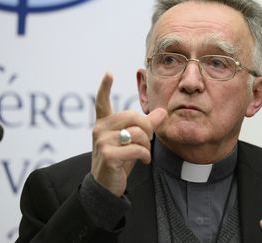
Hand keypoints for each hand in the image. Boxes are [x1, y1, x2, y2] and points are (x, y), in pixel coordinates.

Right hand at [91, 73, 166, 196]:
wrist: (106, 186)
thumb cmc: (119, 160)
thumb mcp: (133, 141)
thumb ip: (147, 126)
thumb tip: (162, 112)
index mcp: (104, 124)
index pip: (102, 102)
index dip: (104, 87)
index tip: (109, 73)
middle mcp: (99, 130)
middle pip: (133, 117)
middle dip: (147, 128)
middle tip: (148, 140)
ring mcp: (102, 142)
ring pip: (137, 133)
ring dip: (147, 144)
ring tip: (144, 153)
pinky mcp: (108, 155)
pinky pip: (137, 149)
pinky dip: (145, 155)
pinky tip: (144, 160)